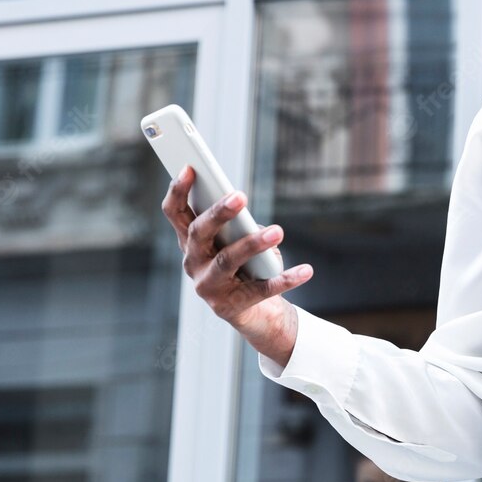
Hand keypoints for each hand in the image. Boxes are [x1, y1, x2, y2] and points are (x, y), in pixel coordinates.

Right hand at [161, 165, 313, 366]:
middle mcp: (193, 263)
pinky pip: (263, 290)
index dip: (178, 191)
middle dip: (219, 213)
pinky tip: (306, 270)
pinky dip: (286, 279)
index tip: (190, 168)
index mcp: (191, 242)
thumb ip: (236, 227)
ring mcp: (209, 287)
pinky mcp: (232, 307)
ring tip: (277, 231)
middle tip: (240, 196)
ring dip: (252, 244)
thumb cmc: (244, 266)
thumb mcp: (236, 241)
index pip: (175, 213)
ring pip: (227, 260)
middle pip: (199, 233)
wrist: (254, 312)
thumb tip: (251, 224)